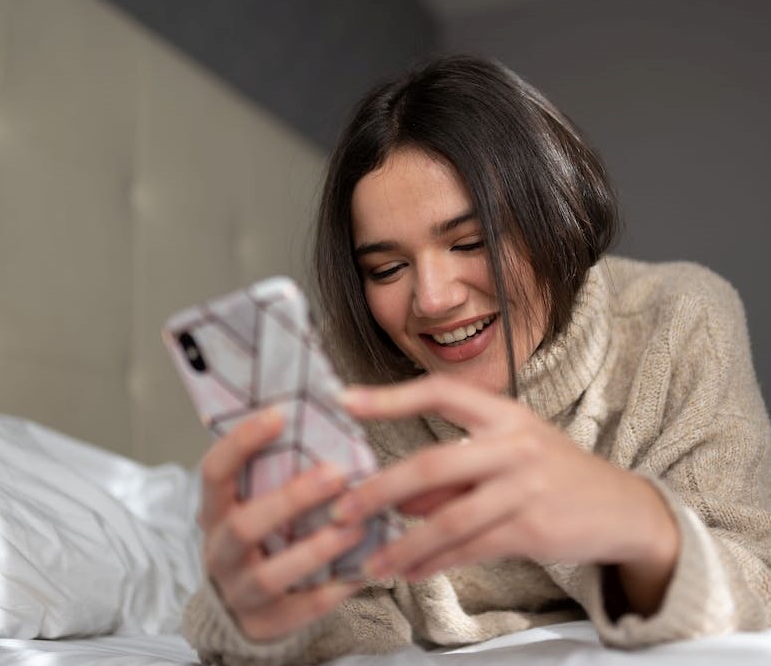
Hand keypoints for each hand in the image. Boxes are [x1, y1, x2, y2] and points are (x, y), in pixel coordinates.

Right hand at [197, 407, 364, 639]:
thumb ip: (276, 473)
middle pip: (246, 525)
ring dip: (318, 548)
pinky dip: (336, 588)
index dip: (242, 442)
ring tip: (357, 526)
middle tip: (337, 474)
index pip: (214, 472)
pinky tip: (365, 569)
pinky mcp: (268, 623)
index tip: (279, 414)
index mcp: (215, 510)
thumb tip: (326, 416)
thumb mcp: (254, 502)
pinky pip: (304, 608)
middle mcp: (220, 550)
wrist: (242, 605)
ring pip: (272, 573)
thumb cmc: (261, 535)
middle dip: (293, 499)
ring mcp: (240, 591)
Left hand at [333, 375, 677, 614]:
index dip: (391, 396)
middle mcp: (514, 443)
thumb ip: (454, 474)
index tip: (345, 400)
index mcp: (503, 413)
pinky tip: (410, 572)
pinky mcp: (533, 528)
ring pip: (448, 519)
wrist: (621, 507)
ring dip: (403, 544)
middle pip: (433, 464)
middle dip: (380, 490)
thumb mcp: (507, 454)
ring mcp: (526, 486)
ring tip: (372, 562)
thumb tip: (398, 498)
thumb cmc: (553, 472)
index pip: (440, 392)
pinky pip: (471, 548)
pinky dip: (435, 563)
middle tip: (343, 510)